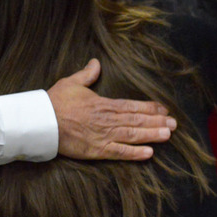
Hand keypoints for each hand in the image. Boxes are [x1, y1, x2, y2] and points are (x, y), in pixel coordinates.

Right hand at [48, 59, 175, 160]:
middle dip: (157, 122)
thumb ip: (86, 74)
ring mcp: (103, 135)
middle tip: (174, 124)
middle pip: (137, 120)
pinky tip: (148, 153)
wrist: (41, 121)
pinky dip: (134, 153)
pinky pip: (119, 152)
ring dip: (151, 134)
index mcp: (103, 103)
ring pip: (133, 134)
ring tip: (168, 135)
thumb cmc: (54, 102)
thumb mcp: (70, 83)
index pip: (132, 105)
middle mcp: (107, 119)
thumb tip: (96, 63)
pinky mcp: (96, 150)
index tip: (163, 109)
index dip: (149, 107)